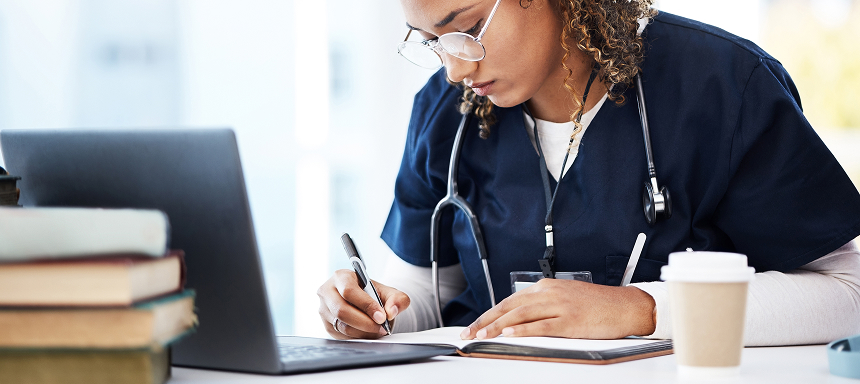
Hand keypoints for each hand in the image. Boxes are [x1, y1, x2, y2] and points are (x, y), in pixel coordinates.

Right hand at [317, 269, 410, 339]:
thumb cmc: (375, 295)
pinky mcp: (326, 325)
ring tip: (378, 330)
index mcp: (341, 277)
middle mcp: (327, 291)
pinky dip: (357, 337)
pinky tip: (368, 333)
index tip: (382, 316)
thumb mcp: (390, 293)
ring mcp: (324, 309)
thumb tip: (391, 312)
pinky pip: (341, 335)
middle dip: (365, 322)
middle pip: (342, 310)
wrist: (366, 304)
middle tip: (381, 327)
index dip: (366, 305)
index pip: (349, 291)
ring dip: (363, 331)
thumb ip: (397, 299)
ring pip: (342, 325)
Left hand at [459, 279, 654, 339]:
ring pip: (521, 315)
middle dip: (486, 320)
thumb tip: (519, 318)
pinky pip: (541, 325)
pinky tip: (509, 334)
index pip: (509, 300)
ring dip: (498, 326)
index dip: (489, 313)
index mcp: (546, 287)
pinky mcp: (570, 321)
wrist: (625, 306)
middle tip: (470, 332)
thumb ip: (542, 304)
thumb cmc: (597, 305)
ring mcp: (559, 306)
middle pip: (510, 307)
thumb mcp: (564, 297)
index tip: (475, 325)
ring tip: (482, 335)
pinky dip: (523, 330)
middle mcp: (549, 293)